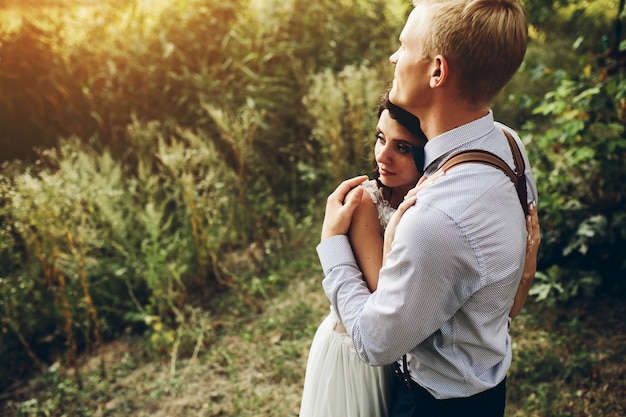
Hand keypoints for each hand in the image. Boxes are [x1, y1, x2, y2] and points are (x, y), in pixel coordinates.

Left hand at [320, 175, 368, 241]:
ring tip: (363, 187)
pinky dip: (351, 196)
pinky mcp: (336, 210)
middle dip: (355, 183)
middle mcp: (332, 200)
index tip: (366, 178)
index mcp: (334, 198)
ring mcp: (334, 205)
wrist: (330, 239)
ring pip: (344, 193)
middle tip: (366, 181)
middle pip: (345, 187)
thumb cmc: (337, 226)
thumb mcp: (347, 213)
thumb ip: (353, 201)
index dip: (356, 180)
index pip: (346, 184)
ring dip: (353, 189)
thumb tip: (360, 188)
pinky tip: (356, 199)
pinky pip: (344, 199)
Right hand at [383, 170, 445, 260]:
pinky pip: (401, 212)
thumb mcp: (413, 233)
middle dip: (430, 182)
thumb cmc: (403, 249)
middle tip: (444, 172)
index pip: (418, 194)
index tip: (439, 175)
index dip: (427, 183)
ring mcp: (398, 218)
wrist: (391, 262)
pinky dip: (408, 205)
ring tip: (434, 182)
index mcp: (407, 213)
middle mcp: (403, 213)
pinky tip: (416, 199)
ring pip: (409, 199)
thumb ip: (420, 222)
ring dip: (422, 190)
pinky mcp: (394, 226)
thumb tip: (435, 218)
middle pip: (416, 192)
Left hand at [509, 201, 540, 318]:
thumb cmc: (502, 291)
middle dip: (532, 220)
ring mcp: (529, 267)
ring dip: (533, 227)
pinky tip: (530, 233)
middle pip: (533, 236)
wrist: (510, 311)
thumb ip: (501, 261)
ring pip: (534, 243)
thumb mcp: (504, 273)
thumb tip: (489, 247)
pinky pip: (530, 255)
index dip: (529, 223)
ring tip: (530, 212)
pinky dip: (531, 243)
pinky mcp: (527, 274)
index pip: (528, 237)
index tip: (527, 207)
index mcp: (525, 260)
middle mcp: (529, 262)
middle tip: (529, 203)